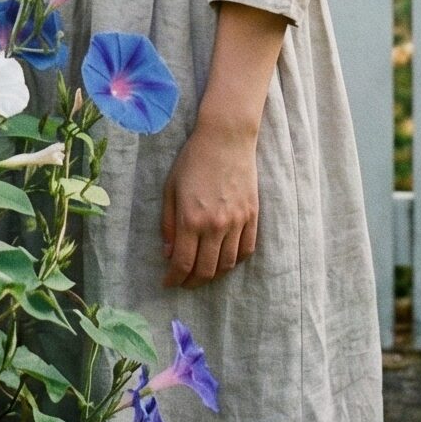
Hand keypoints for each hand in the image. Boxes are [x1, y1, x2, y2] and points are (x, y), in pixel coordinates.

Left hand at [160, 120, 259, 287]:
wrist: (226, 138)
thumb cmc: (193, 160)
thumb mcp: (170, 189)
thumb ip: (168, 224)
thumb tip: (169, 254)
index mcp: (191, 219)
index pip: (183, 263)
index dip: (174, 279)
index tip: (168, 283)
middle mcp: (215, 225)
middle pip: (206, 270)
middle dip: (192, 282)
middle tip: (184, 282)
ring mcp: (237, 222)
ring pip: (227, 264)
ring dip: (213, 275)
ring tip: (203, 274)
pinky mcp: (252, 216)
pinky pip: (246, 250)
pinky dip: (235, 262)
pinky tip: (224, 260)